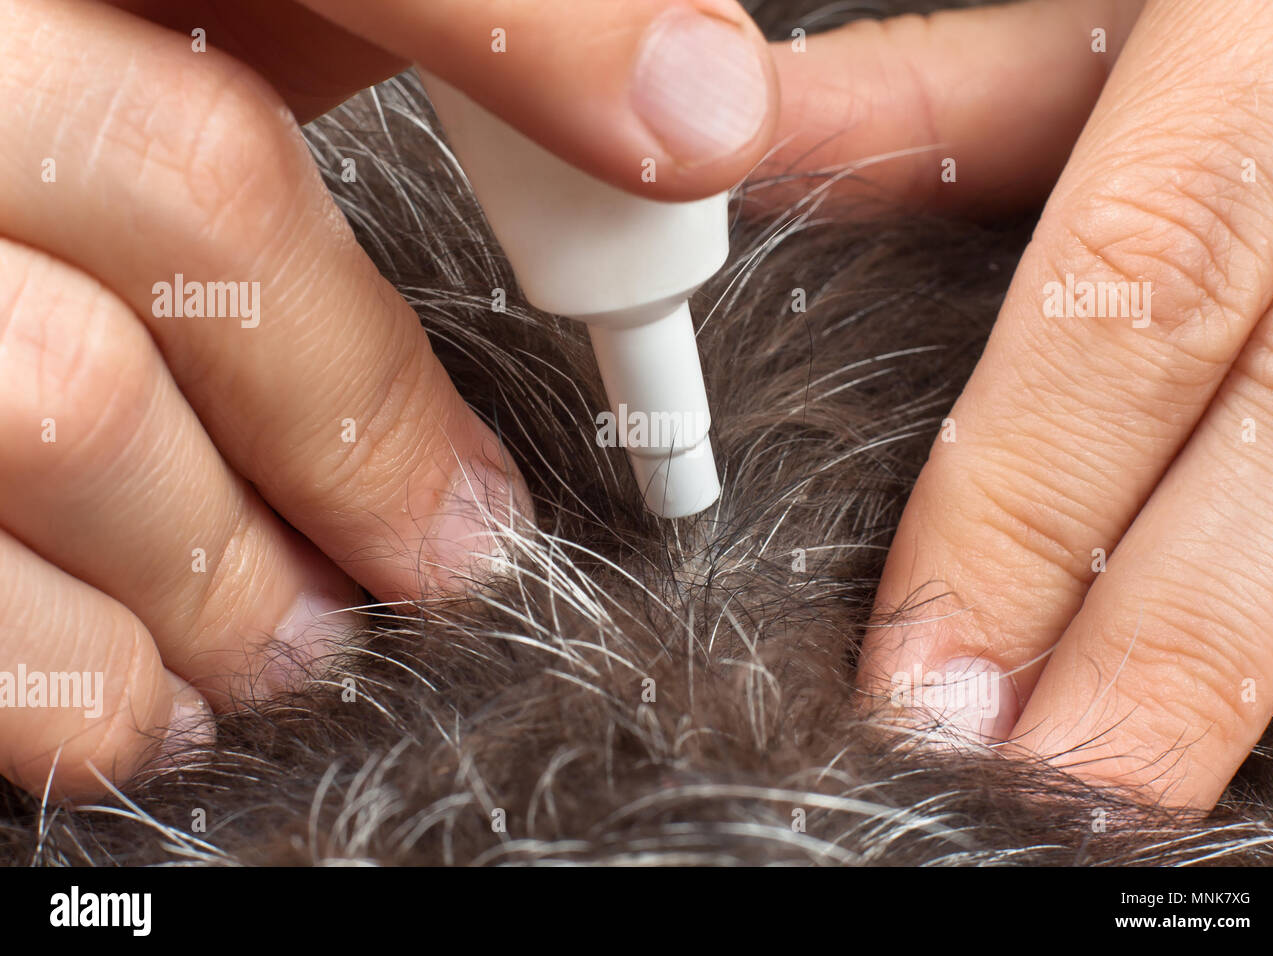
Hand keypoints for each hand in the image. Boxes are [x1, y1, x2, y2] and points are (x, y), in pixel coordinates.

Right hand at [1, 0, 780, 798]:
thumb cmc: (33, 98)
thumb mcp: (187, 8)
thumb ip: (360, 25)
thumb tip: (656, 73)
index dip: (534, 23)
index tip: (701, 121)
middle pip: (199, 194)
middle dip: (365, 419)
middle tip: (465, 553)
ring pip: (56, 405)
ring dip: (224, 574)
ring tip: (303, 647)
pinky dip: (66, 673)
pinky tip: (146, 693)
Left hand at [818, 0, 1272, 808]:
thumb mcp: (1105, 7)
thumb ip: (940, 102)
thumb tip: (748, 175)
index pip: (1126, 305)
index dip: (1024, 514)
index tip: (925, 677)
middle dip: (1156, 658)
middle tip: (1029, 793)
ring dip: (1244, 664)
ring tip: (1125, 788)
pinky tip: (1238, 695)